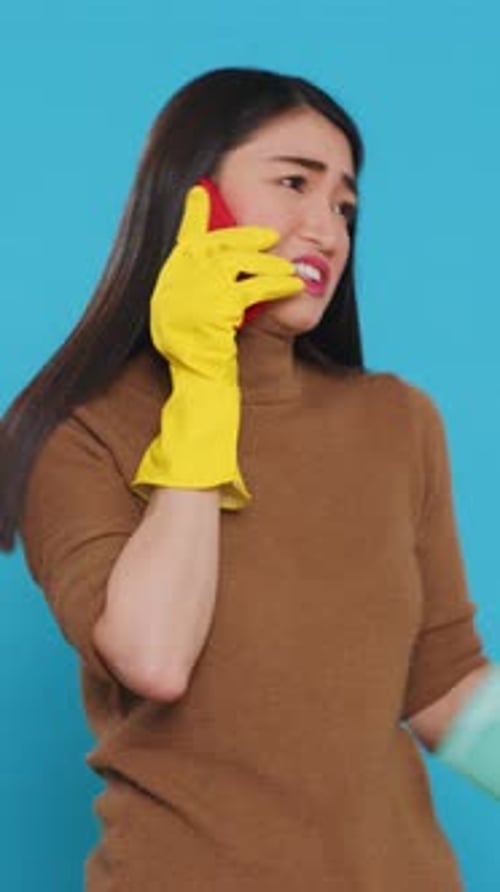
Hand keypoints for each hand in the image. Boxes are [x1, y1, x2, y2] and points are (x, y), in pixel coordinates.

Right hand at [150, 183, 302, 377]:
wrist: (196, 376)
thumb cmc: (192, 351)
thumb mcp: (181, 314)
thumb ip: (190, 285)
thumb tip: (208, 263)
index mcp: (170, 277)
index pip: (183, 236)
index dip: (193, 212)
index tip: (200, 190)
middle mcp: (180, 277)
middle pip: (219, 241)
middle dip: (248, 235)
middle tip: (272, 235)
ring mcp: (199, 289)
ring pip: (241, 261)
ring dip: (270, 264)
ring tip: (290, 269)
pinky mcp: (221, 305)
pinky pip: (256, 287)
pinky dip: (277, 285)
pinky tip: (292, 286)